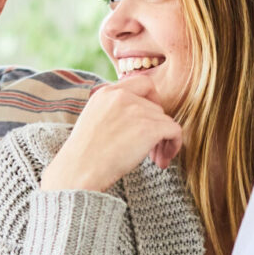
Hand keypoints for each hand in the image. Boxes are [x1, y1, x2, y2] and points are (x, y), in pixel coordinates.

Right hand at [40, 74, 183, 191]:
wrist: (78, 171)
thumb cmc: (84, 156)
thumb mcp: (93, 120)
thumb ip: (113, 111)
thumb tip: (138, 120)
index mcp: (106, 92)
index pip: (142, 83)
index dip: (152, 101)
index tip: (149, 120)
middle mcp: (122, 97)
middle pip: (155, 106)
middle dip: (155, 127)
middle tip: (149, 150)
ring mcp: (136, 111)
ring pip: (165, 121)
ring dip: (162, 141)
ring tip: (154, 159)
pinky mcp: (149, 128)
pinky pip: (175, 131)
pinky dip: (174, 145)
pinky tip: (162, 161)